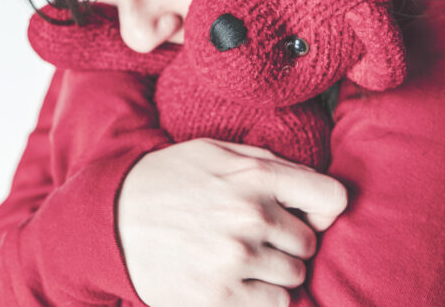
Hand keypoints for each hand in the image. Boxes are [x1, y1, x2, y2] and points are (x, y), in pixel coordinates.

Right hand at [117, 138, 346, 306]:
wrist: (113, 218)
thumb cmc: (169, 180)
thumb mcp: (216, 152)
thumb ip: (269, 163)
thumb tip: (312, 188)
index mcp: (255, 176)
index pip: (332, 197)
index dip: (323, 209)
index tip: (305, 214)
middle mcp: (251, 216)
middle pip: (309, 243)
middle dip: (288, 242)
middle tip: (255, 237)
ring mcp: (236, 259)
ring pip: (294, 277)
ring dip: (274, 272)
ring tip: (240, 258)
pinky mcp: (220, 296)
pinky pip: (276, 305)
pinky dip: (262, 297)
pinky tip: (236, 280)